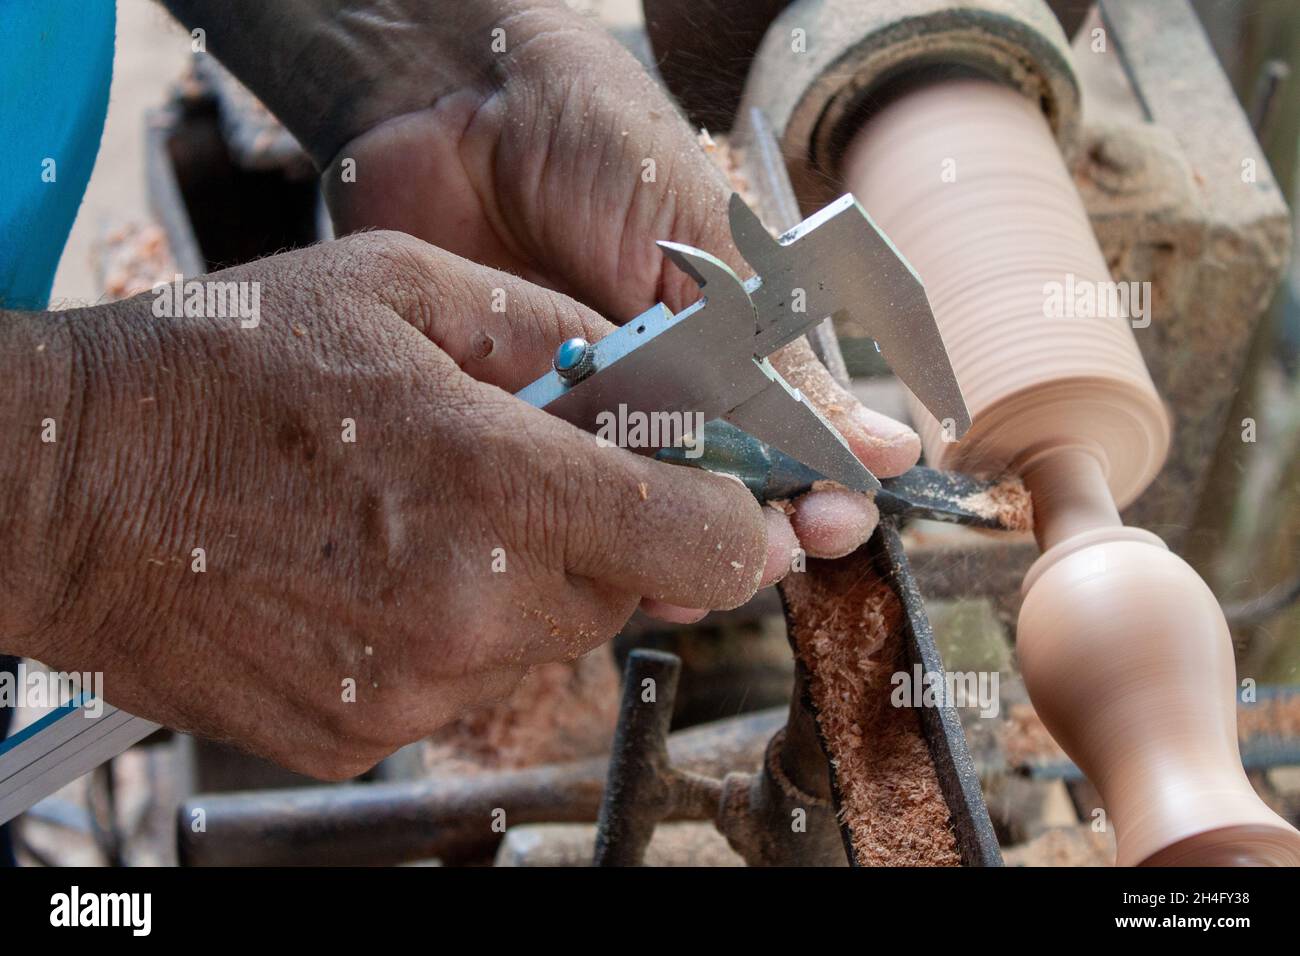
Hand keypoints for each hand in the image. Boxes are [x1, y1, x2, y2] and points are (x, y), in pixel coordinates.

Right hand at [1, 233, 784, 776]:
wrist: (60, 487)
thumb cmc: (215, 373)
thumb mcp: (396, 290)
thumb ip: (546, 329)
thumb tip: (639, 366)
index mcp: (490, 485)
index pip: (696, 542)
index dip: (740, 524)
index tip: (745, 508)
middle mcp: (465, 608)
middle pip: (623, 596)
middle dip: (605, 537)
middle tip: (528, 478)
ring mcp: (410, 689)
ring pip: (543, 643)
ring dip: (521, 584)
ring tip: (423, 518)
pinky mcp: (359, 736)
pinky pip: (461, 685)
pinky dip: (448, 634)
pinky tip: (371, 575)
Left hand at [320, 1, 921, 563]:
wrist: (465, 98)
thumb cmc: (605, 147)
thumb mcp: (706, 246)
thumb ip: (776, 357)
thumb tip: (886, 449)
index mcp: (729, 344)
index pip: (792, 443)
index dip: (815, 491)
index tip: (828, 524)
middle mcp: (665, 388)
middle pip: (716, 494)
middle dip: (744, 537)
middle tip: (762, 556)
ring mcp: (588, 408)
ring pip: (635, 509)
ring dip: (661, 552)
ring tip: (679, 578)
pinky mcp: (509, 419)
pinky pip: (550, 490)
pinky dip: (570, 524)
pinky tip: (592, 552)